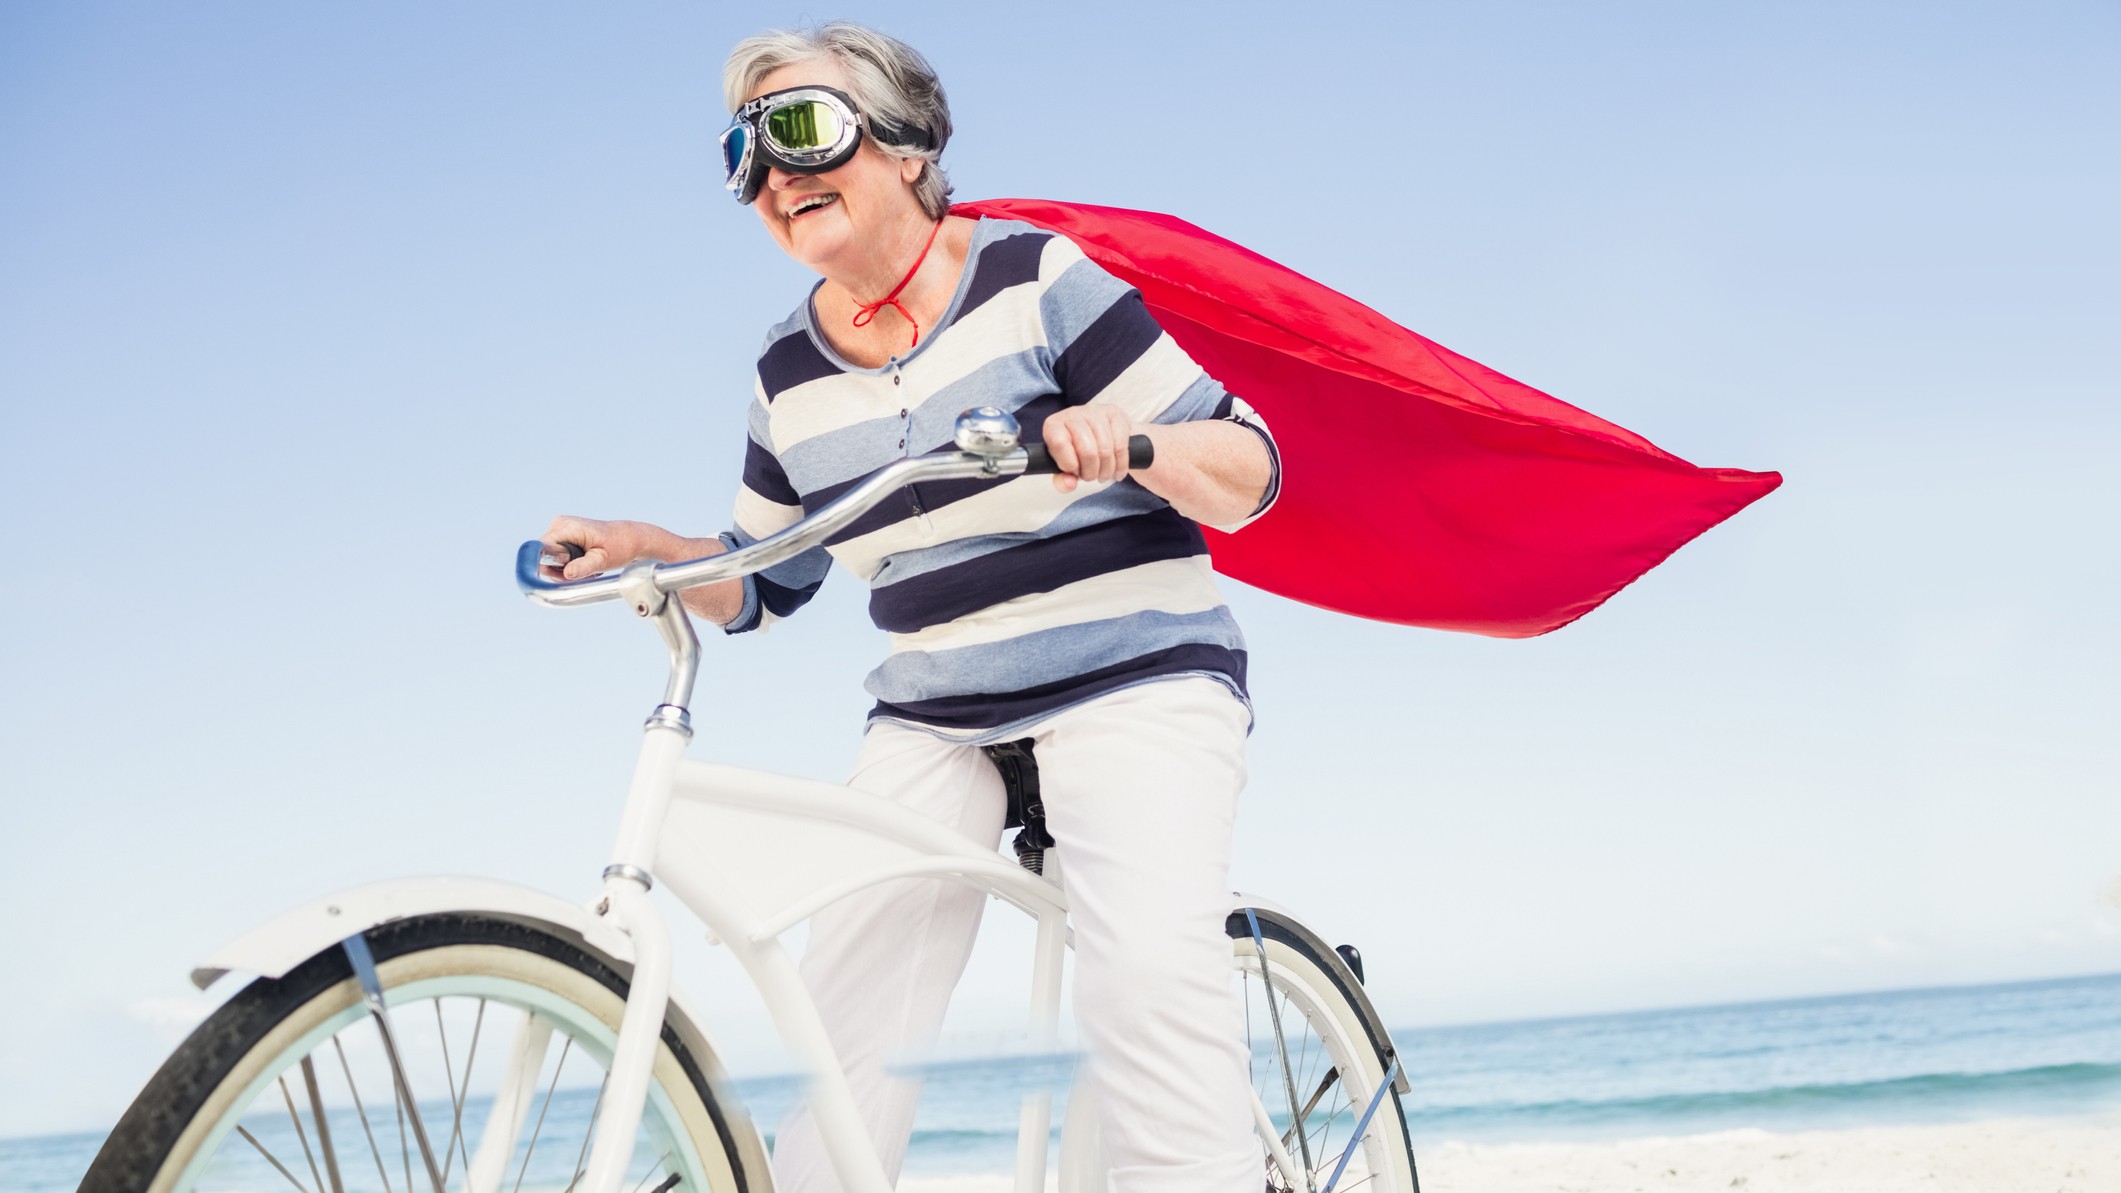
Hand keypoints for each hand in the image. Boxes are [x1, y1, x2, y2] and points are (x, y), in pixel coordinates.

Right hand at [539, 516, 674, 580]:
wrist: (629, 539)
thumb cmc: (619, 547)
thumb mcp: (603, 560)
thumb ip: (583, 567)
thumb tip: (566, 573)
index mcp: (567, 527)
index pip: (541, 548)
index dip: (549, 564)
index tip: (566, 570)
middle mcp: (559, 525)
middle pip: (545, 556)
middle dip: (561, 569)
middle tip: (584, 570)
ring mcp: (560, 530)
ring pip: (550, 559)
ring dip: (566, 568)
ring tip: (587, 565)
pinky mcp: (562, 536)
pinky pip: (556, 556)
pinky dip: (569, 564)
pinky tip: (584, 561)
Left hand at [1039, 406, 1141, 492]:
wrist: (1101, 435)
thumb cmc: (1078, 452)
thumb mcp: (1065, 468)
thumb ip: (1062, 480)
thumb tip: (1069, 484)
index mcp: (1054, 425)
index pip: (1059, 443)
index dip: (1069, 464)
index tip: (1075, 471)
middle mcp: (1073, 414)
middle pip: (1086, 450)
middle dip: (1091, 472)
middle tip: (1091, 477)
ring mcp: (1095, 412)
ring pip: (1105, 450)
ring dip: (1106, 470)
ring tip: (1103, 475)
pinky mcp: (1115, 414)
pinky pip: (1120, 446)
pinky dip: (1120, 465)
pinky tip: (1117, 471)